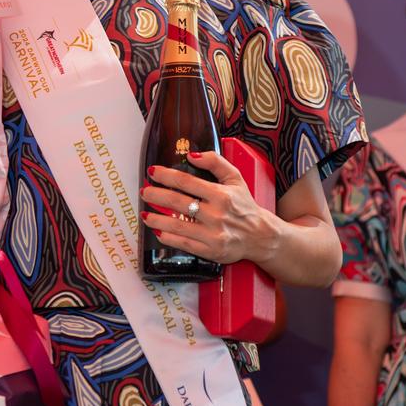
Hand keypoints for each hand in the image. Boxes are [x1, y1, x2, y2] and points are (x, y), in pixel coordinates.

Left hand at [140, 150, 276, 265]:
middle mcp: (216, 214)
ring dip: (156, 218)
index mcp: (221, 194)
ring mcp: (212, 234)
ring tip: (145, 213)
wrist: (261, 236)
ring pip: (176, 225)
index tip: (153, 172)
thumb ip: (215, 162)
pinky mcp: (210, 251)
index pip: (186, 182)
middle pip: (177, 202)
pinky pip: (183, 244)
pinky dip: (168, 238)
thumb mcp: (235, 179)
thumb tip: (192, 155)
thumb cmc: (245, 206)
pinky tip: (158, 231)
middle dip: (155, 195)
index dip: (166, 175)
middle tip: (144, 191)